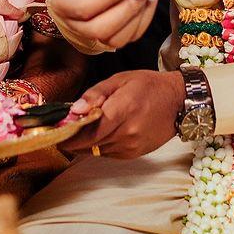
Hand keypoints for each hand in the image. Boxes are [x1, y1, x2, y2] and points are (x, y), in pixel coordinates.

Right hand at [49, 0, 157, 49]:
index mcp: (63, 1)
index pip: (85, 8)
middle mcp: (75, 22)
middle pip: (99, 30)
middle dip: (126, 10)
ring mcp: (93, 32)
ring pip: (116, 39)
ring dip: (137, 16)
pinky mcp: (112, 34)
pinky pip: (130, 36)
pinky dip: (144, 18)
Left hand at [64, 70, 183, 159]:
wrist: (178, 101)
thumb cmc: (148, 86)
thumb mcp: (120, 80)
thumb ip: (95, 94)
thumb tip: (74, 110)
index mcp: (122, 110)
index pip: (88, 132)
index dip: (69, 136)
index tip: (55, 133)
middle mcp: (127, 132)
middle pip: (90, 143)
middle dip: (74, 139)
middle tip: (62, 131)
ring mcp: (132, 146)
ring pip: (97, 150)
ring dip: (87, 142)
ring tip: (83, 129)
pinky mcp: (135, 153)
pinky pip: (108, 153)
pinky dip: (101, 145)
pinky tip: (103, 132)